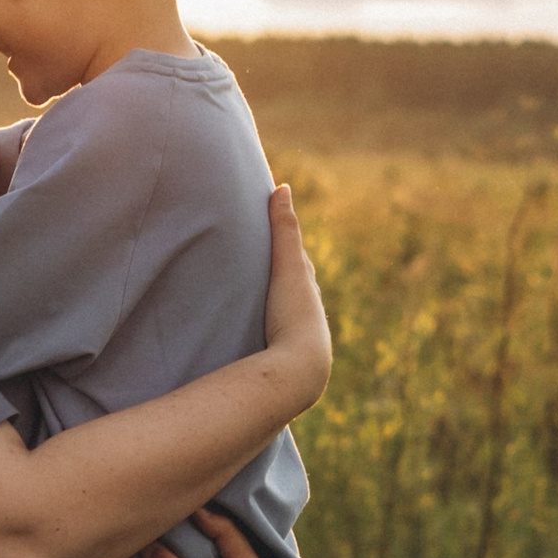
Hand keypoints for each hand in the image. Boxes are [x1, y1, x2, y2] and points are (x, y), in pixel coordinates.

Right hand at [262, 185, 331, 416]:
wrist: (300, 369)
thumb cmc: (295, 314)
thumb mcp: (287, 267)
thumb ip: (283, 231)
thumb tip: (282, 187)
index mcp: (307, 290)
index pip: (297, 263)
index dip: (285, 247)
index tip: (270, 233)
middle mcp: (306, 314)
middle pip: (292, 290)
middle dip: (280, 277)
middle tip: (260, 266)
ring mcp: (295, 339)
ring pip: (283, 316)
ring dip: (271, 308)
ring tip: (251, 304)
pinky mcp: (282, 360)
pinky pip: (272, 339)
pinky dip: (264, 331)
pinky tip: (251, 340)